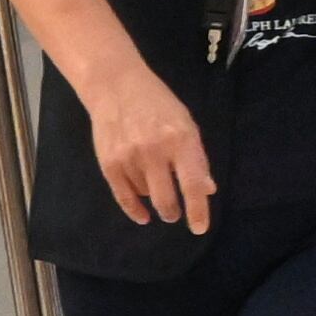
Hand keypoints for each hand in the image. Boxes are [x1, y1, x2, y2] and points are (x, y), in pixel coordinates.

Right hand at [87, 66, 216, 233]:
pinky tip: (143, 216)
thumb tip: (207, 190)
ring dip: (153, 197)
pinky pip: (123, 197)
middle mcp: (155, 151)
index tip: (200, 228)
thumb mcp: (187, 124)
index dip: (198, 209)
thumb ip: (197, 157)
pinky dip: (134, 209)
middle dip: (173, 212)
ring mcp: (129, 158)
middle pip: (166, 198)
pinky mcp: (109, 164)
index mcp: (181, 139)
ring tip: (154, 179)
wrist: (116, 88)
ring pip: (146, 196)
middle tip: (175, 214)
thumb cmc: (159, 105)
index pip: (192, 183)